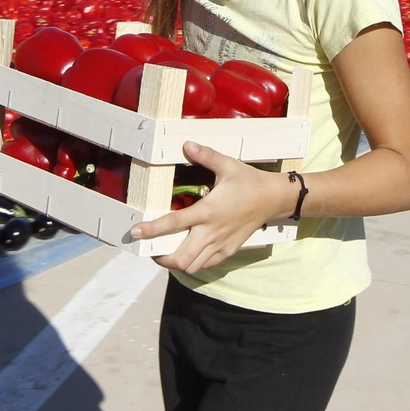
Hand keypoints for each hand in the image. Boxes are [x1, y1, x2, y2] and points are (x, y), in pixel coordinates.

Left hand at [130, 141, 292, 273]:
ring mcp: (220, 245)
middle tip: (151, 248)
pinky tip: (188, 252)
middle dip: (161, 257)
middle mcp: (211, 232)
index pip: (174, 223)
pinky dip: (192, 263)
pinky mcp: (228, 251)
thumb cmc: (249, 181)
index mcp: (208, 211)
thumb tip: (186, 144)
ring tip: (166, 252)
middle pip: (180, 258)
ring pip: (192, 266)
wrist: (274, 199)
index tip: (135, 232)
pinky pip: (205, 265)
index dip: (152, 230)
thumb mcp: (228, 164)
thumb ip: (206, 155)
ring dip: (175, 262)